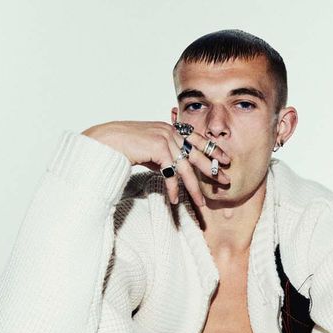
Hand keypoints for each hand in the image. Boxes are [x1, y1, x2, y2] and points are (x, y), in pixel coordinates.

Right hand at [81, 120, 230, 207]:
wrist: (107, 142)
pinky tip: (174, 200)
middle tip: (226, 181)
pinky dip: (173, 188)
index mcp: (171, 128)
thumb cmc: (126, 146)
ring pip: (185, 168)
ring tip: (201, 203)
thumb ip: (164, 156)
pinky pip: (170, 173)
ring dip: (194, 188)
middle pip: (197, 153)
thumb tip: (172, 170)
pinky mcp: (158, 148)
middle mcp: (170, 131)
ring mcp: (165, 138)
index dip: (212, 150)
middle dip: (213, 168)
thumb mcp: (149, 149)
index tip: (225, 159)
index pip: (197, 140)